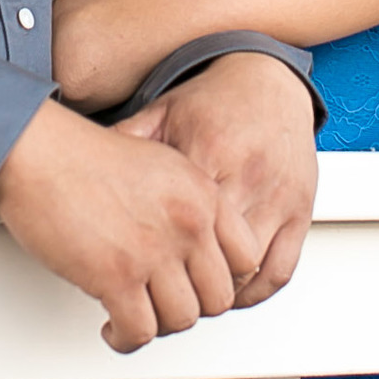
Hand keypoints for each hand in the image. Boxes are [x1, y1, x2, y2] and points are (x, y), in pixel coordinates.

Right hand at [0, 99, 260, 351]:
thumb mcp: (161, 162)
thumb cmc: (86, 156)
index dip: (225, 278)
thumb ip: (189, 201)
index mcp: (202, 193)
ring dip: (158, 325)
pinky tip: (113, 327)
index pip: (247, 256)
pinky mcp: (117, 276)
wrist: (40, 152)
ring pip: (183, 319)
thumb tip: (198, 243)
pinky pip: (140, 331)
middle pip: (219, 296)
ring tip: (136, 316)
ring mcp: (154, 251)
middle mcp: (187, 223)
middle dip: (192, 307)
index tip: (202, 284)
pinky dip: (126, 338)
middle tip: (166, 304)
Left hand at [114, 51, 317, 308]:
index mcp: (207, 153)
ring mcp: (277, 198)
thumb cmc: (212, 101)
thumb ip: (126, 141)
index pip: (176, 229)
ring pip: (245, 273)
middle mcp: (246, 177)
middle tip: (155, 299)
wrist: (267, 79)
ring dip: (214, 296)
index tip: (129, 275)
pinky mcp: (300, 210)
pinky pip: (279, 270)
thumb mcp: (161, 113)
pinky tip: (230, 293)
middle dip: (181, 289)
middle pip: (211, 261)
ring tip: (188, 298)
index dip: (150, 262)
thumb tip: (78, 163)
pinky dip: (254, 292)